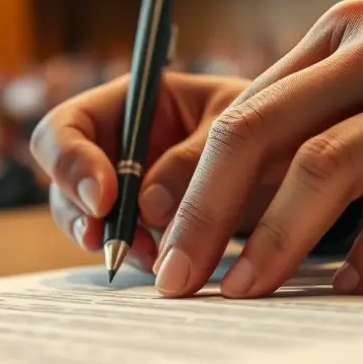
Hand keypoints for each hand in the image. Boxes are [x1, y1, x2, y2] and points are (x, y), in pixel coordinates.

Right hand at [32, 74, 269, 270]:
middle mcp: (120, 143)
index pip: (69, 124)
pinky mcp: (145, 223)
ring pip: (86, 218)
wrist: (299, 158)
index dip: (72, 161)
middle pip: (63, 178)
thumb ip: (195, 159)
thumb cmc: (272, 123)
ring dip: (109, 241)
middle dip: (80, 212)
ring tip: (150, 255)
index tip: (104, 199)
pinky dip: (134, 256)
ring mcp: (127, 186)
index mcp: (135, 101)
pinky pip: (121, 244)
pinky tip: (162, 262)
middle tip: (108, 241)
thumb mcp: (242, 128)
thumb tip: (147, 206)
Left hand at [155, 0, 362, 298]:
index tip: (157, 237)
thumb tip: (235, 201)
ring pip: (329, 170)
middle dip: (206, 214)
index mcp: (353, 32)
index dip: (192, 179)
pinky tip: (351, 287)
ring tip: (243, 293)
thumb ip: (328, 124)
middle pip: (266, 133)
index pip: (247, 108)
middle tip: (176, 278)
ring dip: (273, 243)